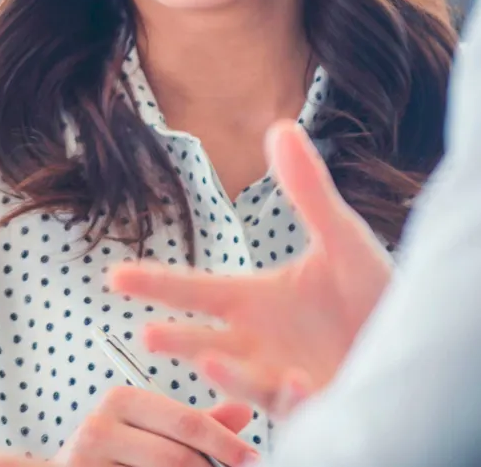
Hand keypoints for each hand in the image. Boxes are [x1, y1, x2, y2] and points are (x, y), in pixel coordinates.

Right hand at [0, 388, 257, 466]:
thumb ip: (198, 424)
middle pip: (177, 457)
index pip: (185, 421)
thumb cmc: (120, 453)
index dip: (225, 442)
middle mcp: (99, 425)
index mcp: (121, 399)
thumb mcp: (156, 431)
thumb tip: (244, 410)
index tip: (253, 458)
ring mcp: (87, 458)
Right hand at [109, 121, 392, 416]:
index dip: (155, 283)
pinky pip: (294, 406)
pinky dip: (288, 395)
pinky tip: (293, 379)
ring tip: (205, 362)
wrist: (418, 343)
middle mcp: (259, 344)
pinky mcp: (316, 407)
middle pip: (204, 341)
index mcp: (255, 302)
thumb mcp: (341, 238)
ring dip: (226, 376)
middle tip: (144, 331)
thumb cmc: (372, 294)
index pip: (194, 292)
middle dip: (176, 339)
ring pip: (244, 382)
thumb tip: (280, 127)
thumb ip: (307, 189)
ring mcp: (284, 379)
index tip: (115, 275)